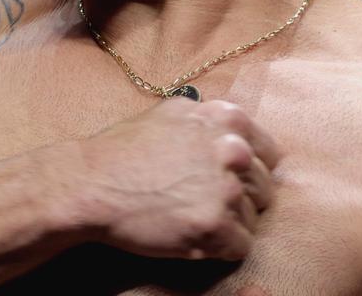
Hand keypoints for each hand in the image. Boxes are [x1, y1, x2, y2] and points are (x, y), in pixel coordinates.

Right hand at [75, 98, 281, 260]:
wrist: (92, 184)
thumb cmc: (124, 150)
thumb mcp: (173, 113)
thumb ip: (210, 120)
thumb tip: (235, 133)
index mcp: (227, 120)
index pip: (270, 153)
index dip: (250, 171)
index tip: (231, 181)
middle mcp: (233, 151)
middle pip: (263, 187)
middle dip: (240, 199)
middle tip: (205, 204)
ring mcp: (225, 189)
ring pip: (253, 219)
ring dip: (229, 224)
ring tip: (193, 219)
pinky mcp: (215, 226)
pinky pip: (240, 246)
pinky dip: (221, 248)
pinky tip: (194, 237)